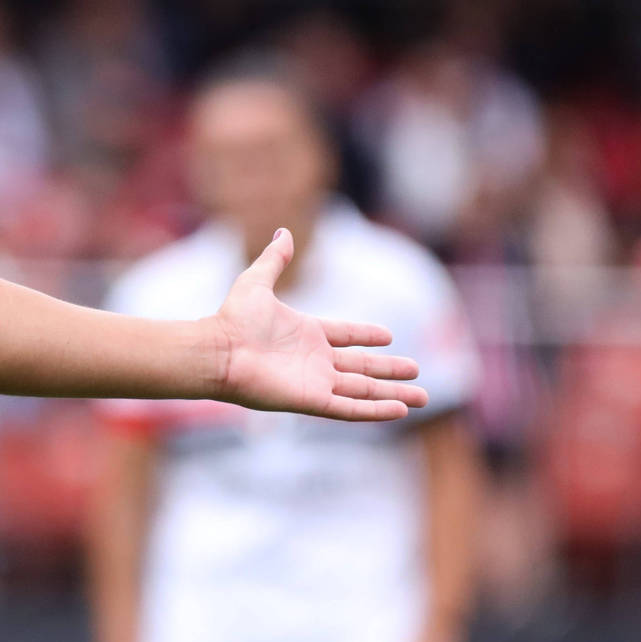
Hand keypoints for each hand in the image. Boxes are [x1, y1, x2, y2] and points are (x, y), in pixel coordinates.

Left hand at [214, 229, 428, 421]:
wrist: (218, 351)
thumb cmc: (233, 319)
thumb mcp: (256, 282)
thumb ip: (274, 259)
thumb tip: (282, 231)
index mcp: (305, 333)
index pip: (344, 336)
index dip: (365, 336)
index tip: (389, 336)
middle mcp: (313, 360)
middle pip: (361, 368)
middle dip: (389, 371)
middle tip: (417, 370)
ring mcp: (314, 382)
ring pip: (362, 390)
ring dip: (393, 393)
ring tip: (422, 396)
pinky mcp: (311, 400)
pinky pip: (349, 408)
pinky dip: (375, 410)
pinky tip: (399, 410)